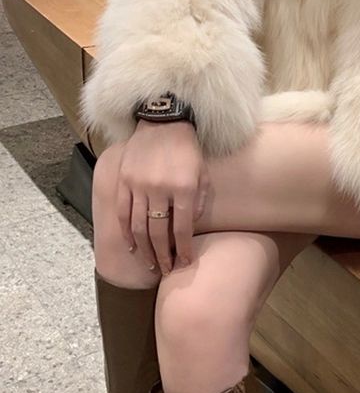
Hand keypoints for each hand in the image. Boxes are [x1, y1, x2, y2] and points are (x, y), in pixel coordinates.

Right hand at [116, 120, 206, 273]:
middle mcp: (160, 189)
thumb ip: (198, 200)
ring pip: (139, 227)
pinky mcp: (124, 182)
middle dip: (163, 255)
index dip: (183, 249)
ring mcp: (139, 186)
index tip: (184, 262)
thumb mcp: (203, 172)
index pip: (182, 228)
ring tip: (152, 264)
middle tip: (167, 270)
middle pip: (159, 232)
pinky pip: (123, 214)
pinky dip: (127, 233)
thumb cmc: (187, 148)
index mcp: (183, 187)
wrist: (163, 122)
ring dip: (145, 249)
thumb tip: (189, 227)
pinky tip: (132, 246)